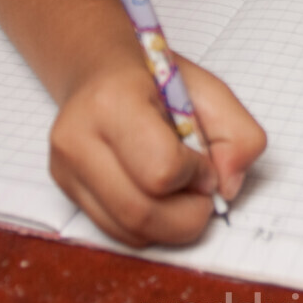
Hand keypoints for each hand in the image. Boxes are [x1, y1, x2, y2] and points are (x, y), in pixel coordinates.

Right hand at [46, 53, 265, 245]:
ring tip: (181, 191)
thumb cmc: (154, 77)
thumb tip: (227, 187)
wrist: (98, 69)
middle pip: (141, 213)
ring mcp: (65, 169)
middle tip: (202, 191)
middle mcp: (78, 139)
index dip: (197, 175)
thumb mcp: (208, 89)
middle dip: (188, 215)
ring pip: (129, 232)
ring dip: (171, 225)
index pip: (161, 170)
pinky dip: (150, 226)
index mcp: (113, 102)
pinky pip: (117, 232)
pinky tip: (158, 196)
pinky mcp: (65, 190)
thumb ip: (238, 134)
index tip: (205, 161)